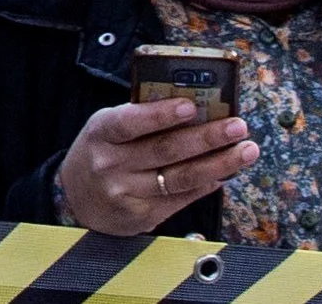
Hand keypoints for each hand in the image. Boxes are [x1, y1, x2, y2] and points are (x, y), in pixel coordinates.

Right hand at [54, 98, 252, 235]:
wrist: (75, 200)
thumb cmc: (101, 153)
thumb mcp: (107, 128)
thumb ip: (140, 119)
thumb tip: (194, 108)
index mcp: (101, 133)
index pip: (131, 122)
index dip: (161, 114)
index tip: (191, 106)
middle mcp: (111, 164)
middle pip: (165, 150)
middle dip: (207, 137)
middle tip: (238, 126)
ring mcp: (126, 193)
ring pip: (180, 178)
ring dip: (219, 164)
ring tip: (245, 151)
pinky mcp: (141, 216)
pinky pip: (181, 199)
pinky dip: (206, 185)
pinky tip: (224, 174)